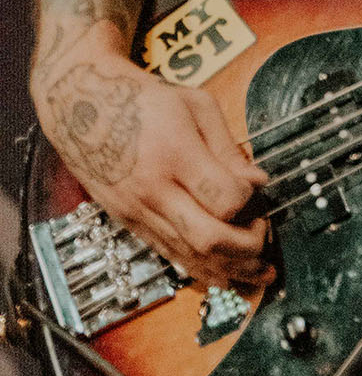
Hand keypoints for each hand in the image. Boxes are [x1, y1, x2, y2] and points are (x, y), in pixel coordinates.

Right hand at [33, 29, 272, 289]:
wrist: (81, 107)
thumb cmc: (142, 101)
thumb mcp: (194, 105)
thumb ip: (227, 148)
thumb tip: (257, 183)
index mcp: (175, 153)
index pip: (224, 198)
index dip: (251, 202)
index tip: (259, 191)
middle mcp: (155, 190)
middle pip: (209, 238)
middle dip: (248, 247)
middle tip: (266, 237)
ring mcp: (138, 211)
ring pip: (190, 257)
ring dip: (231, 270)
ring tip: (259, 272)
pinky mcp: (129, 223)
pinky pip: (169, 256)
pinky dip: (200, 270)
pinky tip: (225, 275)